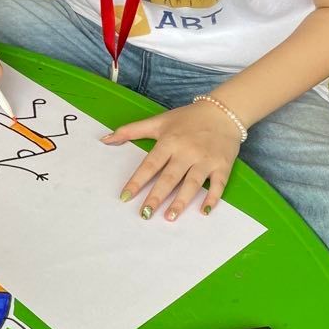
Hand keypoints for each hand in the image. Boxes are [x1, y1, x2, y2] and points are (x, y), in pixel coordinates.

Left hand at [102, 100, 242, 220]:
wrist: (224, 111)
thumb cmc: (188, 118)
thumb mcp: (159, 121)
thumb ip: (131, 130)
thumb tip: (104, 140)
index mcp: (169, 141)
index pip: (150, 165)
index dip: (137, 181)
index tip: (125, 197)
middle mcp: (187, 152)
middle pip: (169, 178)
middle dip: (156, 197)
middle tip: (145, 214)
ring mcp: (206, 159)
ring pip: (192, 184)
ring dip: (181, 201)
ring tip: (169, 217)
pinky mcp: (222, 165)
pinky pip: (218, 185)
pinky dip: (212, 198)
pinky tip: (203, 212)